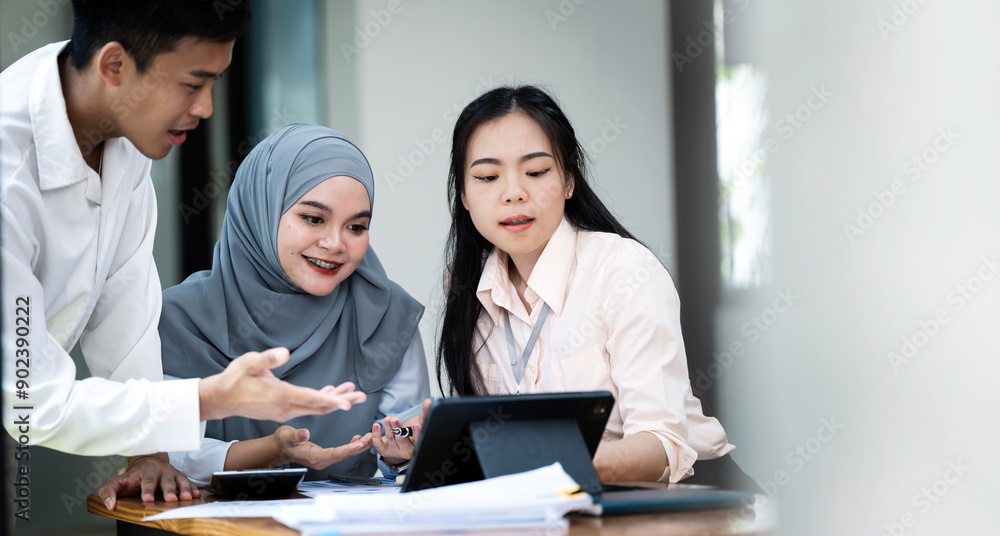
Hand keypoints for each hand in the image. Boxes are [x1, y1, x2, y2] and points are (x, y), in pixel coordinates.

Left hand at [98, 454, 198, 510]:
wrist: (147, 462)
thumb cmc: (131, 477)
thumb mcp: (116, 481)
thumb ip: (108, 491)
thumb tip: (110, 504)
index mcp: (146, 470)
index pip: (147, 480)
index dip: (147, 489)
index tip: (147, 499)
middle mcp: (161, 470)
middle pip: (166, 480)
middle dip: (170, 490)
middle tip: (171, 499)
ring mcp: (172, 473)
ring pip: (180, 480)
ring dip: (184, 489)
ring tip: (187, 498)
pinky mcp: (180, 477)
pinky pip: (188, 482)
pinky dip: (193, 488)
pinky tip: (197, 495)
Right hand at [199, 348, 366, 420]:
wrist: (221, 399)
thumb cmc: (235, 378)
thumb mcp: (248, 363)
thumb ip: (266, 359)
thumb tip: (284, 353)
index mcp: (280, 396)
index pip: (311, 399)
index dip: (331, 401)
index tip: (348, 403)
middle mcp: (286, 408)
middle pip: (319, 406)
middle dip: (341, 401)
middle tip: (362, 396)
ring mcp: (285, 411)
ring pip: (315, 408)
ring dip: (334, 400)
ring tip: (353, 392)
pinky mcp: (284, 410)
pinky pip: (308, 407)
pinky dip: (322, 400)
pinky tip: (332, 393)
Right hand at [272, 425, 372, 469]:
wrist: (279, 448)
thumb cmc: (283, 441)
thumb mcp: (287, 435)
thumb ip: (296, 435)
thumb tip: (305, 433)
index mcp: (313, 457)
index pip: (334, 454)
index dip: (348, 449)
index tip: (360, 443)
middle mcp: (321, 461)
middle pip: (343, 455)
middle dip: (359, 447)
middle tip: (371, 437)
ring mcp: (323, 459)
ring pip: (344, 454)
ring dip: (358, 446)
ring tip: (370, 437)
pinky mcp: (325, 456)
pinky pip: (341, 452)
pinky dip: (351, 446)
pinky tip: (358, 439)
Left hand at [372, 398, 431, 465]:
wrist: (401, 445)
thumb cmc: (412, 433)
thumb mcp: (420, 422)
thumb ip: (426, 412)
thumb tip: (428, 401)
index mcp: (417, 444)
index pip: (418, 440)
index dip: (417, 433)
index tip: (415, 425)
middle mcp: (406, 450)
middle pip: (402, 441)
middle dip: (398, 430)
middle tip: (394, 420)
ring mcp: (395, 451)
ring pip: (391, 439)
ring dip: (388, 428)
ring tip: (387, 418)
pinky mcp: (384, 451)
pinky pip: (378, 444)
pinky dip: (376, 435)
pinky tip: (376, 426)